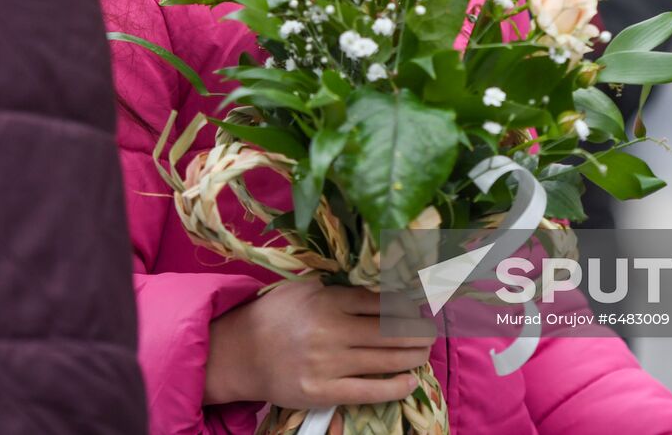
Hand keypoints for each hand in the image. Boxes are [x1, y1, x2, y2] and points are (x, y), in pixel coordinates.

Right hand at [203, 281, 436, 408]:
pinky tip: (410, 381)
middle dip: (419, 331)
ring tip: (424, 351)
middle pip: (391, 331)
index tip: (424, 304)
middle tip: (431, 330)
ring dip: (413, 356)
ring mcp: (326, 363)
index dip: (408, 304)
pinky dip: (396, 386)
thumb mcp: (304, 288)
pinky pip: (369, 391)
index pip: (381, 301)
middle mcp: (330, 330)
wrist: (240, 353)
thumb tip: (383, 280)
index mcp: (327, 300)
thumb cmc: (276, 315)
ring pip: (385, 360)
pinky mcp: (321, 392)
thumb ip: (339, 286)